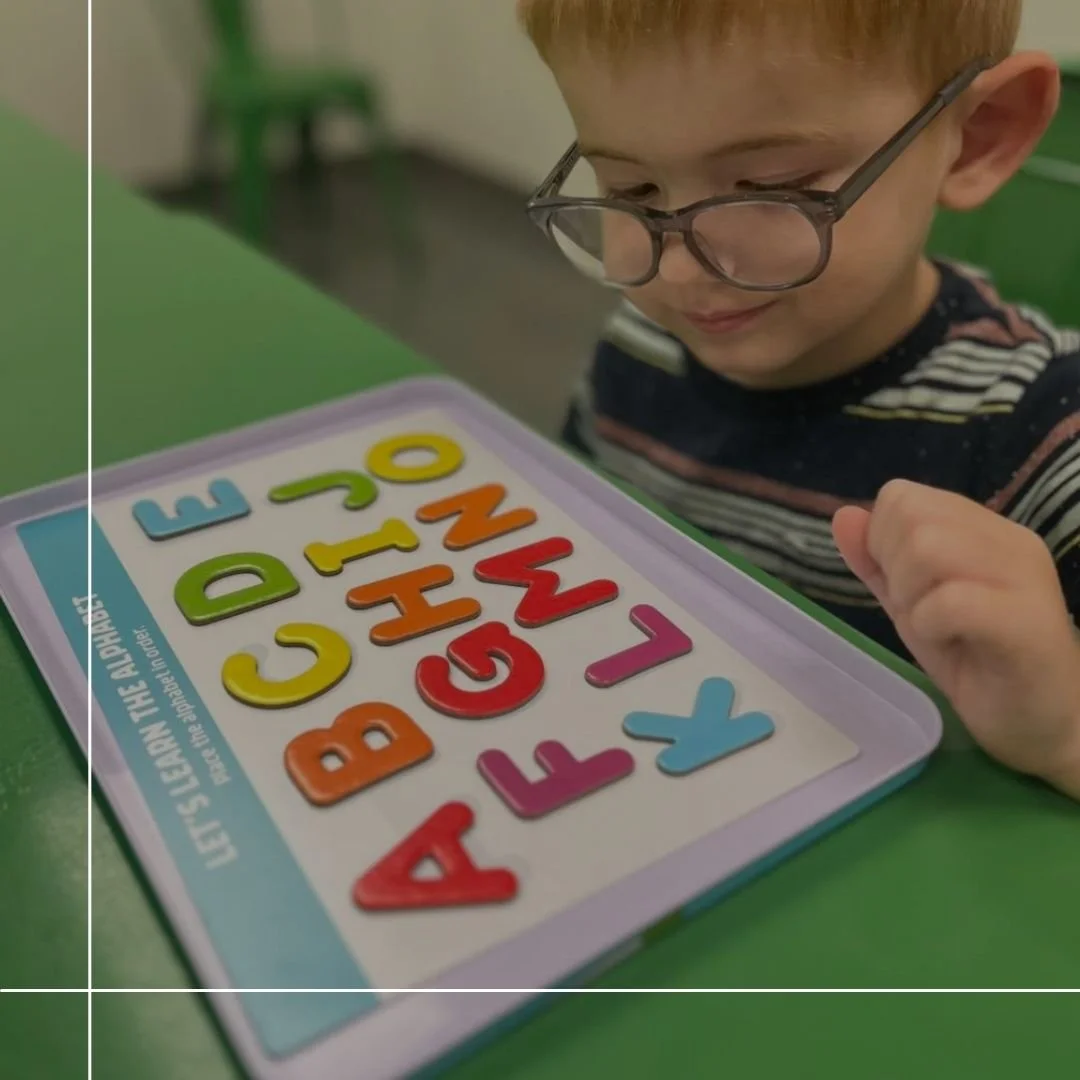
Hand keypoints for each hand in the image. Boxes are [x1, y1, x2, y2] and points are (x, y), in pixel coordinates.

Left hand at [833, 480, 1079, 798]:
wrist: (1047, 725)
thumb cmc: (978, 662)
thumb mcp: (913, 605)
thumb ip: (878, 562)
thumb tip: (843, 515)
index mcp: (982, 530)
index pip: (904, 496)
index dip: (881, 539)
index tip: (899, 584)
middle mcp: (1008, 540)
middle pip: (913, 515)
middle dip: (891, 565)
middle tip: (915, 608)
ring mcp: (1023, 576)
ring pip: (930, 545)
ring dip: (910, 592)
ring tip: (931, 625)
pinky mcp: (1027, 621)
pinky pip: (953, 599)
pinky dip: (929, 622)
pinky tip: (947, 642)